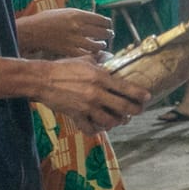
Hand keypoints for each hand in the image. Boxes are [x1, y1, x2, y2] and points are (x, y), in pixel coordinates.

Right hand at [16, 8, 113, 59]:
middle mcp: (77, 26)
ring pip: (97, 45)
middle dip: (108, 34)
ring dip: (102, 45)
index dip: (108, 23)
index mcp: (77, 14)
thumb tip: (94, 19)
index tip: (109, 25)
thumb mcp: (65, 11)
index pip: (101, 19)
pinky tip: (93, 53)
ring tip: (102, 44)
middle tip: (110, 34)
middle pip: (102, 32)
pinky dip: (92, 55)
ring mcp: (74, 39)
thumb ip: (80, 15)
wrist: (32, 31)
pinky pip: (86, 55)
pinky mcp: (69, 50)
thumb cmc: (47, 19)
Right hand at [35, 59, 149, 130]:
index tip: (147, 97)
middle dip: (134, 111)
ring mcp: (86, 106)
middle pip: (124, 108)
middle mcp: (96, 93)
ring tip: (119, 119)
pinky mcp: (76, 116)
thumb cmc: (63, 67)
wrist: (41, 79)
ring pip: (110, 121)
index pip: (127, 88)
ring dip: (117, 122)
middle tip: (137, 111)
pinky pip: (91, 129)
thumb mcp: (84, 60)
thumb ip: (100, 61)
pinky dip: (97, 130)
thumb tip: (110, 59)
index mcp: (100, 77)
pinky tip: (100, 126)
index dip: (140, 95)